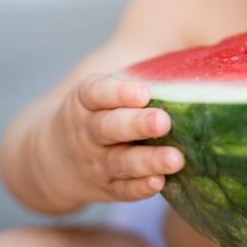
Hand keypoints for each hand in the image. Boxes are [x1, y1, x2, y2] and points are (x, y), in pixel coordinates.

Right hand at [46, 74, 183, 203]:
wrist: (50, 158)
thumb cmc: (97, 112)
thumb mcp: (100, 92)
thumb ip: (137, 78)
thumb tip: (196, 56)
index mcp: (84, 100)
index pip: (97, 92)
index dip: (119, 92)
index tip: (144, 93)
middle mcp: (87, 131)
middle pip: (109, 127)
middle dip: (137, 125)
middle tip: (164, 122)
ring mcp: (94, 162)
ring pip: (120, 161)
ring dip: (148, 160)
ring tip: (175, 158)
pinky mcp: (104, 187)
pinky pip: (121, 189)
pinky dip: (139, 188)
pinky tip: (160, 182)